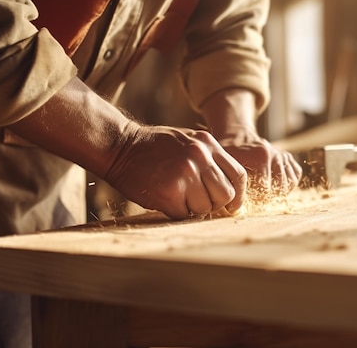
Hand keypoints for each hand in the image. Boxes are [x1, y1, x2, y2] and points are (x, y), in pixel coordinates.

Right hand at [104, 122, 246, 218]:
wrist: (119, 145)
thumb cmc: (153, 147)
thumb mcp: (188, 141)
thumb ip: (209, 160)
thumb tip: (228, 188)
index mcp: (208, 144)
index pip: (238, 175)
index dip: (237, 195)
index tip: (231, 204)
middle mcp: (200, 157)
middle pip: (226, 195)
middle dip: (214, 204)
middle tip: (197, 201)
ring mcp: (185, 174)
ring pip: (205, 208)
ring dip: (192, 209)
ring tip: (176, 196)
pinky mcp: (169, 192)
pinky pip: (184, 215)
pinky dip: (176, 213)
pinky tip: (165, 199)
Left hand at [218, 129, 302, 198]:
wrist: (238, 137)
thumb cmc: (230, 153)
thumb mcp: (227, 164)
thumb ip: (233, 181)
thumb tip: (237, 204)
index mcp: (260, 157)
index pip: (267, 188)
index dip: (258, 198)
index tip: (249, 199)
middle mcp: (275, 154)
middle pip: (280, 187)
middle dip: (269, 196)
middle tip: (257, 197)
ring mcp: (282, 155)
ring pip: (290, 182)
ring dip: (279, 191)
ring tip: (266, 193)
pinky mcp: (287, 156)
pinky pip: (295, 175)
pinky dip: (288, 183)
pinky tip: (276, 185)